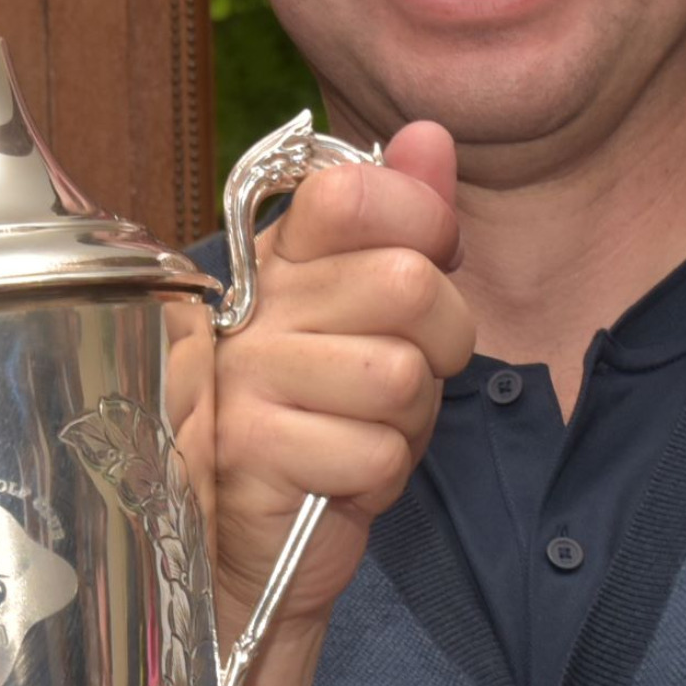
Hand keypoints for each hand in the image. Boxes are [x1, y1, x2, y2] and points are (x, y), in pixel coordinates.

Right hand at [212, 118, 471, 637]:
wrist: (264, 551)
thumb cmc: (328, 428)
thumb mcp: (381, 320)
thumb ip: (406, 226)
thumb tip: (430, 135)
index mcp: (282, 262)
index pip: (351, 193)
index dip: (421, 229)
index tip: (424, 273)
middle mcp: (255, 309)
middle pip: (405, 284)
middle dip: (440, 344)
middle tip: (403, 383)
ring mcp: (245, 378)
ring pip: (398, 375)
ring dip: (408, 423)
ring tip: (365, 434)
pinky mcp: (253, 449)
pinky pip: (374, 450)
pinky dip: (381, 477)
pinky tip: (340, 481)